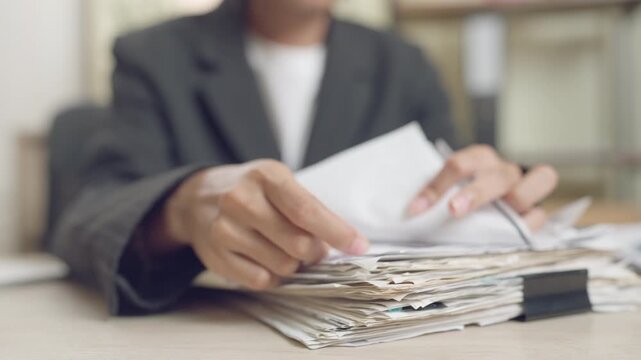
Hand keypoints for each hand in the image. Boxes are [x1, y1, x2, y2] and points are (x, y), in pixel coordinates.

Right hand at [160, 160, 367, 289]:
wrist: (197, 198)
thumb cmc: (251, 191)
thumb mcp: (279, 183)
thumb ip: (309, 208)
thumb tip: (343, 242)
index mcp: (265, 176)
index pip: (307, 211)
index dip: (337, 232)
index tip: (358, 246)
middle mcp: (241, 200)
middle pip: (298, 244)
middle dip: (315, 252)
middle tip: (315, 249)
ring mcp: (225, 229)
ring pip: (282, 266)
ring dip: (293, 265)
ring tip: (283, 249)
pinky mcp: (216, 256)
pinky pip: (261, 280)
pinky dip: (273, 276)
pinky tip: (265, 259)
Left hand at [406, 145, 557, 229]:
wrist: (503, 195)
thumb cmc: (470, 192)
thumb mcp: (453, 187)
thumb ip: (439, 194)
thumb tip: (414, 212)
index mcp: (480, 159)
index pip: (460, 164)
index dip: (438, 185)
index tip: (417, 208)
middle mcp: (504, 170)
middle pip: (496, 175)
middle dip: (476, 193)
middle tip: (454, 210)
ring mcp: (526, 187)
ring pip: (537, 180)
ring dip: (515, 200)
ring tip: (497, 219)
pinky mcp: (537, 210)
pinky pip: (540, 214)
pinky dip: (529, 224)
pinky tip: (513, 235)